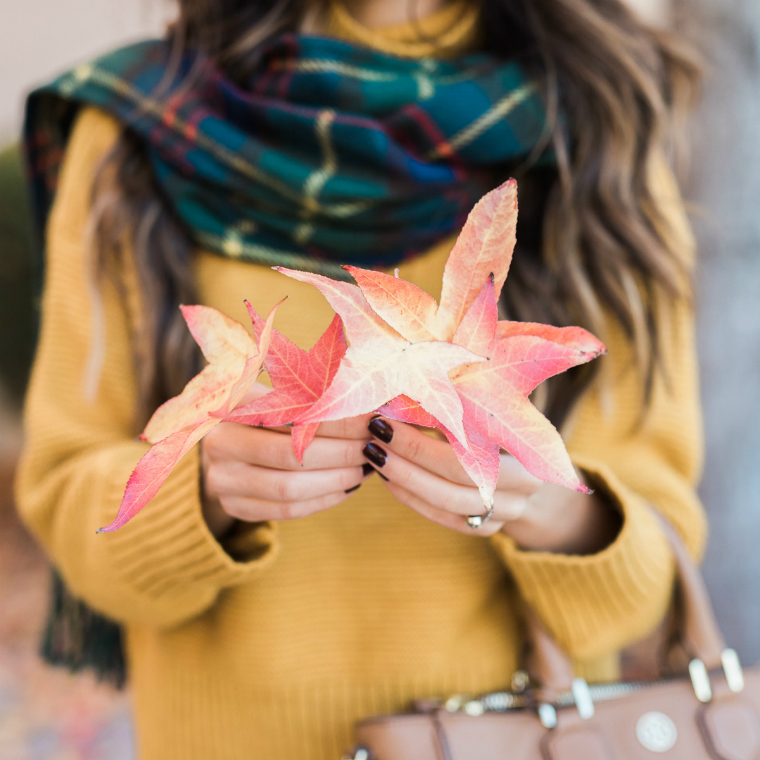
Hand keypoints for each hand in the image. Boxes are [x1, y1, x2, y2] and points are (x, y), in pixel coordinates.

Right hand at [200, 383, 373, 537]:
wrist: (231, 443)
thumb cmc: (269, 412)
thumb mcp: (284, 394)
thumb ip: (317, 398)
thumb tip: (372, 407)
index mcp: (233, 404)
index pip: (293, 416)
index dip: (337, 421)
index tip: (371, 420)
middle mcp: (220, 442)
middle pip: (291, 454)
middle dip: (342, 452)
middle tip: (372, 446)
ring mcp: (222, 478)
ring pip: (289, 487)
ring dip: (336, 479)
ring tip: (365, 467)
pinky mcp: (233, 505)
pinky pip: (286, 510)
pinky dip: (323, 499)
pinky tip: (347, 486)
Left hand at [363, 416, 620, 553]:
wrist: (537, 459)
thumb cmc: (508, 415)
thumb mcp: (492, 398)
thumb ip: (462, 394)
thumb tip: (404, 375)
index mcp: (529, 451)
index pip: (465, 455)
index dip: (419, 443)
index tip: (383, 419)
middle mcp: (524, 489)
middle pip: (454, 483)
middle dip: (407, 461)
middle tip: (373, 439)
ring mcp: (508, 512)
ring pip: (448, 505)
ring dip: (404, 481)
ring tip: (375, 457)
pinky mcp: (489, 527)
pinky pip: (447, 520)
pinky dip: (414, 501)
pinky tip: (391, 479)